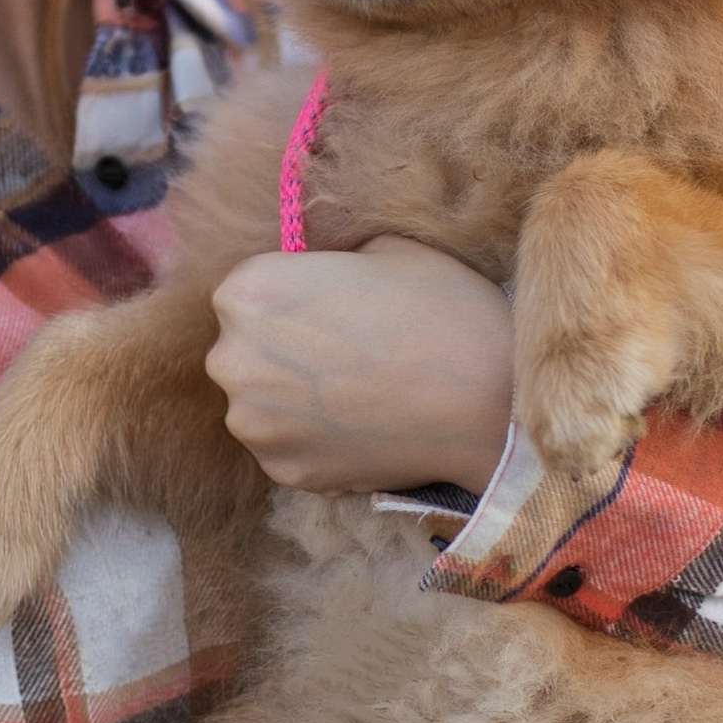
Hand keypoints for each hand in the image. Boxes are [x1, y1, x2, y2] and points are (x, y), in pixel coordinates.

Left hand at [206, 236, 515, 495]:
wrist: (490, 402)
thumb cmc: (443, 311)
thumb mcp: (384, 251)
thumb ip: (331, 263)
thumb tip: (323, 277)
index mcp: (248, 292)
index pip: (248, 291)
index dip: (291, 298)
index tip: (329, 309)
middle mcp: (231, 360)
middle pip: (245, 349)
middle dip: (284, 350)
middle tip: (345, 353)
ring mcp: (254, 424)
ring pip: (262, 403)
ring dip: (294, 399)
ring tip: (357, 394)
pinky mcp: (283, 472)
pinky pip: (288, 447)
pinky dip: (315, 440)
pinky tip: (362, 426)